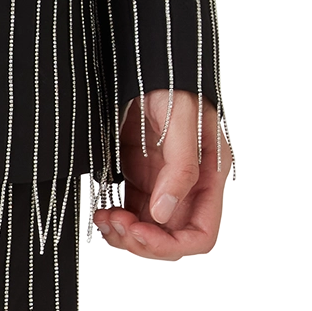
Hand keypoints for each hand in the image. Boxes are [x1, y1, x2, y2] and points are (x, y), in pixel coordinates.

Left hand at [92, 90, 232, 258]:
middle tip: (117, 222)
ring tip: (105, 216)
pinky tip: (102, 210)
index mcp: (209, 177)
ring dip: (123, 233)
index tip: (141, 230)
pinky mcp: (141, 182)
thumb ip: (180, 170)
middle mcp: (188, 187)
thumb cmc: (173, 82)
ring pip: (147, 232)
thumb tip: (164, 212)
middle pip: (169, 239)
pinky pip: (130, 216)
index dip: (169, 244)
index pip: (199, 235)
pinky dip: (114, 220)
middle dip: (140, 239)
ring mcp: (163, 186)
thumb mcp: (182, 121)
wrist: (145, 66)